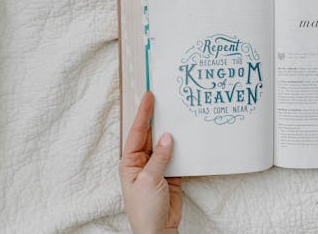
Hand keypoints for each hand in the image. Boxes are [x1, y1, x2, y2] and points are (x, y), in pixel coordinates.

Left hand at [120, 92, 181, 233]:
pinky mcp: (170, 174)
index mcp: (130, 161)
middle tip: (164, 98)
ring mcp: (157, 167)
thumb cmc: (144, 209)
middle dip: (157, 118)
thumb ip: (160, 157)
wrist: (158, 230)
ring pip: (165, 144)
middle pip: (151, 134)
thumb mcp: (150, 180)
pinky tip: (188, 136)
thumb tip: (167, 136)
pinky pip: (176, 155)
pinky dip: (182, 147)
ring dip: (172, 131)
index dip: (143, 113)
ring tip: (178, 114)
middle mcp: (142, 161)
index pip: (137, 132)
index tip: (148, 96)